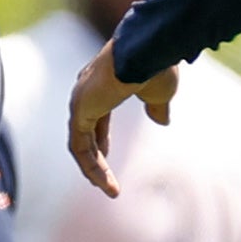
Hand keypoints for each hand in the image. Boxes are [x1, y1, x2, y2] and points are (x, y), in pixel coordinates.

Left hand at [66, 46, 181, 197]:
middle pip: (84, 131)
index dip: (101, 137)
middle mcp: (86, 91)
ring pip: (80, 144)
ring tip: (111, 190)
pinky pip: (79, 147)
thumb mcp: (160, 92)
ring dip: (94, 169)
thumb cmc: (156, 65)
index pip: (96, 116)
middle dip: (94, 157)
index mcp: (102, 84)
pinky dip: (90, 166)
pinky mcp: (79, 111)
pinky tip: (102, 182)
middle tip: (103, 179)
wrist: (148, 51)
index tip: (106, 155)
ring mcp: (80, 100)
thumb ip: (158, 107)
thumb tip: (161, 121)